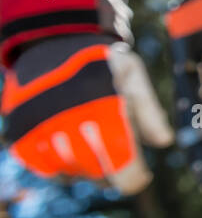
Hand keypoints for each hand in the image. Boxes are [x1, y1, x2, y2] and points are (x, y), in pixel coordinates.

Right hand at [2, 34, 173, 193]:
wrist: (53, 40)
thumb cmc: (101, 60)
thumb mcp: (132, 75)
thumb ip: (149, 110)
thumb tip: (164, 142)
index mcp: (103, 105)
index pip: (120, 159)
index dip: (133, 178)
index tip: (141, 178)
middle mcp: (69, 120)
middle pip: (95, 170)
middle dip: (112, 172)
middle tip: (117, 160)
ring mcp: (41, 128)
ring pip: (69, 171)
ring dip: (85, 170)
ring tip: (94, 153)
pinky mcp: (21, 133)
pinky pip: (42, 166)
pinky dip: (58, 167)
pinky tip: (71, 155)